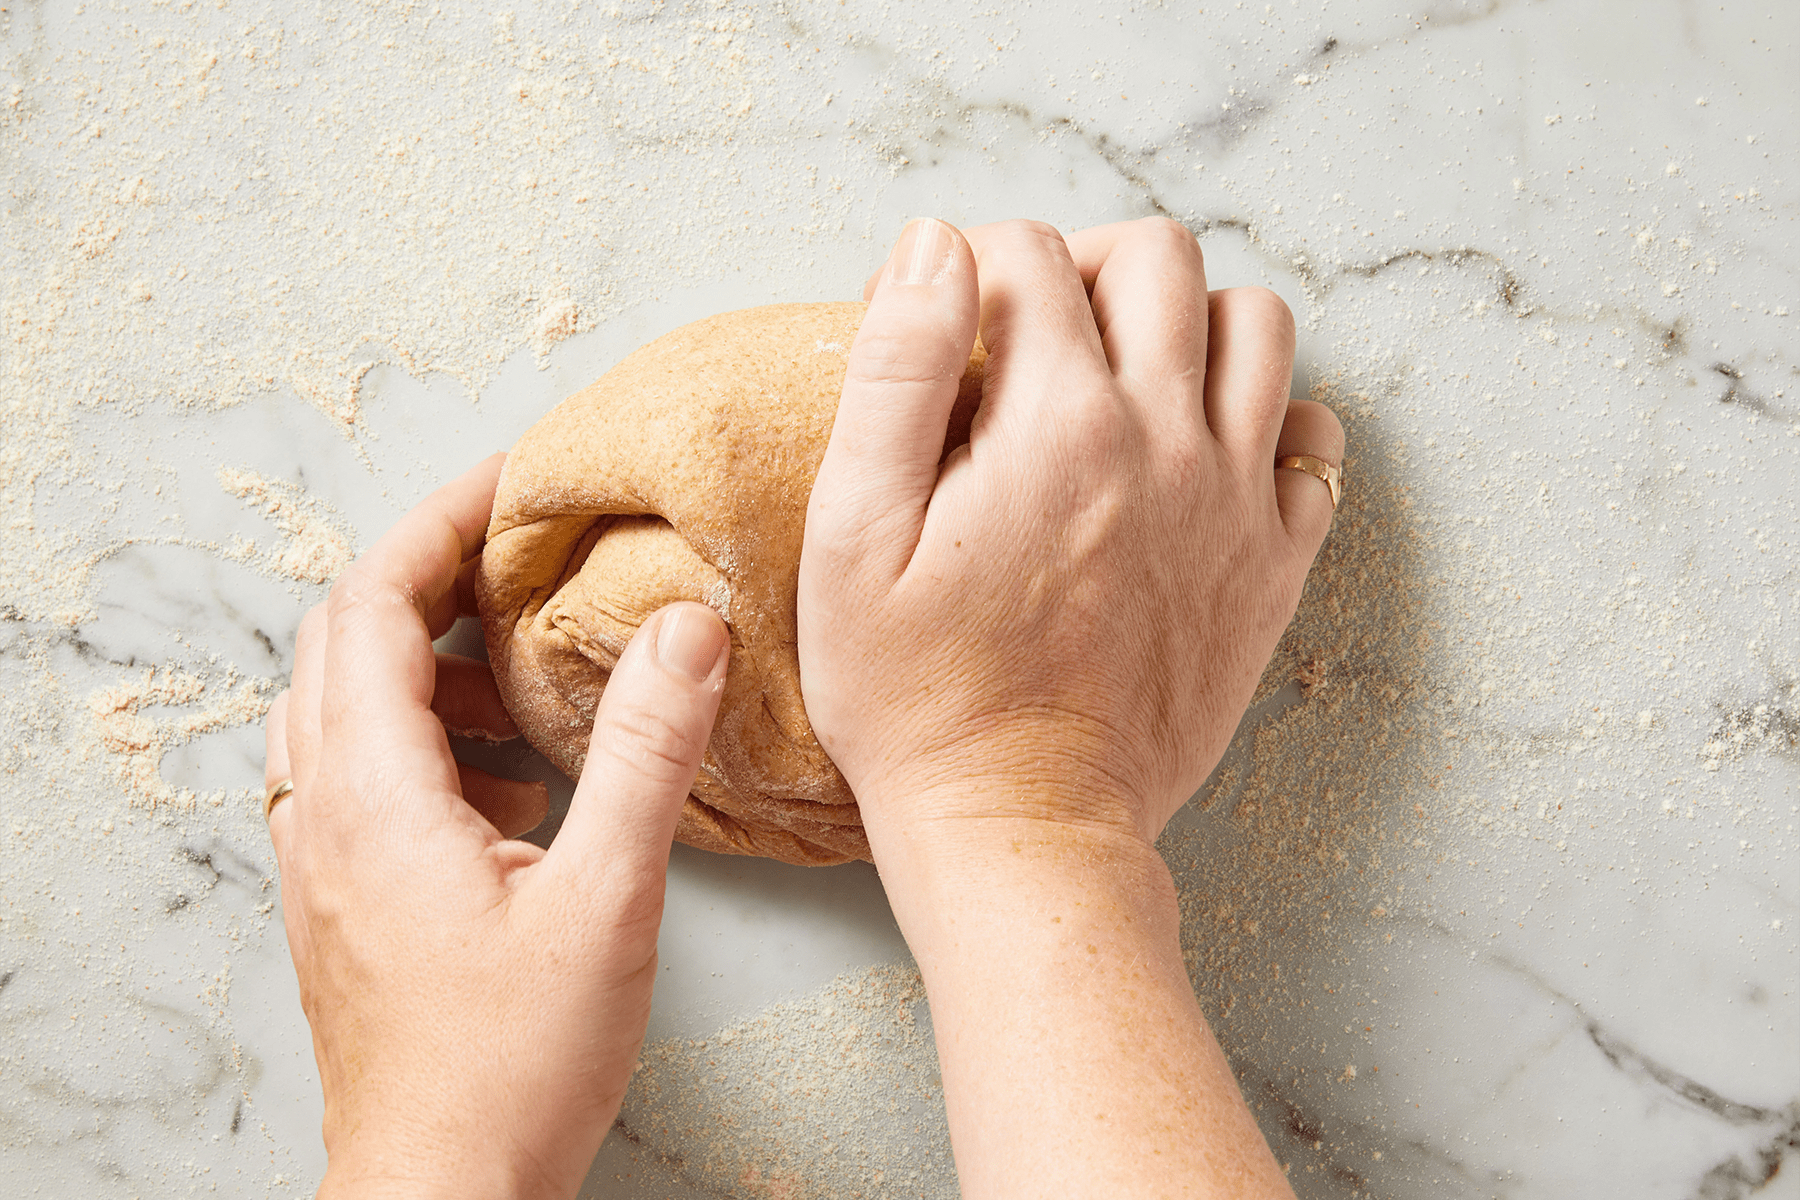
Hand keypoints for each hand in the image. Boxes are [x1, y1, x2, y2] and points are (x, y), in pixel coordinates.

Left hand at [263, 455, 729, 1198]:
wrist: (440, 1190)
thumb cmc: (512, 1063)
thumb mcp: (605, 897)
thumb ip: (643, 751)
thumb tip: (687, 628)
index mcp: (372, 793)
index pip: (373, 605)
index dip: (436, 523)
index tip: (508, 478)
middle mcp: (322, 812)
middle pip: (345, 641)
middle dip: (430, 575)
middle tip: (521, 549)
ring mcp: (321, 859)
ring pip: (344, 705)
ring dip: (427, 656)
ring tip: (526, 663)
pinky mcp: (342, 898)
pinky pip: (357, 770)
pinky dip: (423, 731)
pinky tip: (508, 774)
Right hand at [801, 216, 1340, 851]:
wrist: (1024, 827)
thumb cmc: (916, 697)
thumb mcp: (853, 537)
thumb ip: (893, 375)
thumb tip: (934, 245)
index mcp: (1057, 423)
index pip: (1027, 255)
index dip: (963, 263)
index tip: (931, 323)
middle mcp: (1167, 441)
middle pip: (1158, 259)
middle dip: (1081, 262)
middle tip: (1028, 327)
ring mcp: (1235, 503)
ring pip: (1257, 324)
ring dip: (1185, 319)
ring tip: (1119, 372)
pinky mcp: (1272, 566)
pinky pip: (1313, 439)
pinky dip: (1269, 412)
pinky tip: (1200, 447)